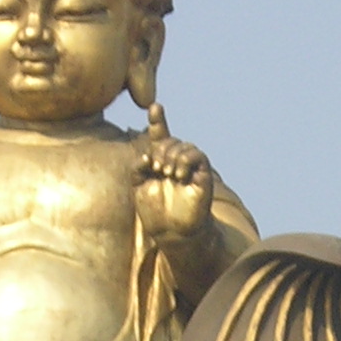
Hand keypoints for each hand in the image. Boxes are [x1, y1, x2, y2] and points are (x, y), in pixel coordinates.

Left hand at [135, 117, 215, 248]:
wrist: (172, 233)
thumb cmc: (155, 212)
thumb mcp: (138, 187)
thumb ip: (138, 168)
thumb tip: (147, 154)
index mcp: (159, 161)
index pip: (160, 135)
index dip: (158, 120)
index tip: (154, 107)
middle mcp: (176, 162)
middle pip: (171, 140)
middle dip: (162, 149)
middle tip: (156, 168)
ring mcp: (190, 169)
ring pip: (184, 146)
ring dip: (173, 155)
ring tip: (166, 173)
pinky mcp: (202, 177)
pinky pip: (198, 156)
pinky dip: (186, 160)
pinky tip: (178, 174)